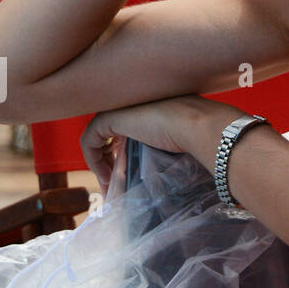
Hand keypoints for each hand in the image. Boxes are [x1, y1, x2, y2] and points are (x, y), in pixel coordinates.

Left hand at [80, 95, 232, 196]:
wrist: (199, 126)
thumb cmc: (198, 136)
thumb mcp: (180, 141)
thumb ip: (168, 146)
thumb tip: (168, 169)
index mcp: (146, 105)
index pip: (125, 129)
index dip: (120, 153)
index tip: (125, 176)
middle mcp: (130, 103)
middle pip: (109, 134)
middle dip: (108, 160)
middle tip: (114, 183)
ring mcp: (119, 108)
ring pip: (98, 138)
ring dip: (100, 163)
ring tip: (110, 184)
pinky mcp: (109, 117)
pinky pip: (89, 141)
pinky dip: (93, 160)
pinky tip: (106, 177)